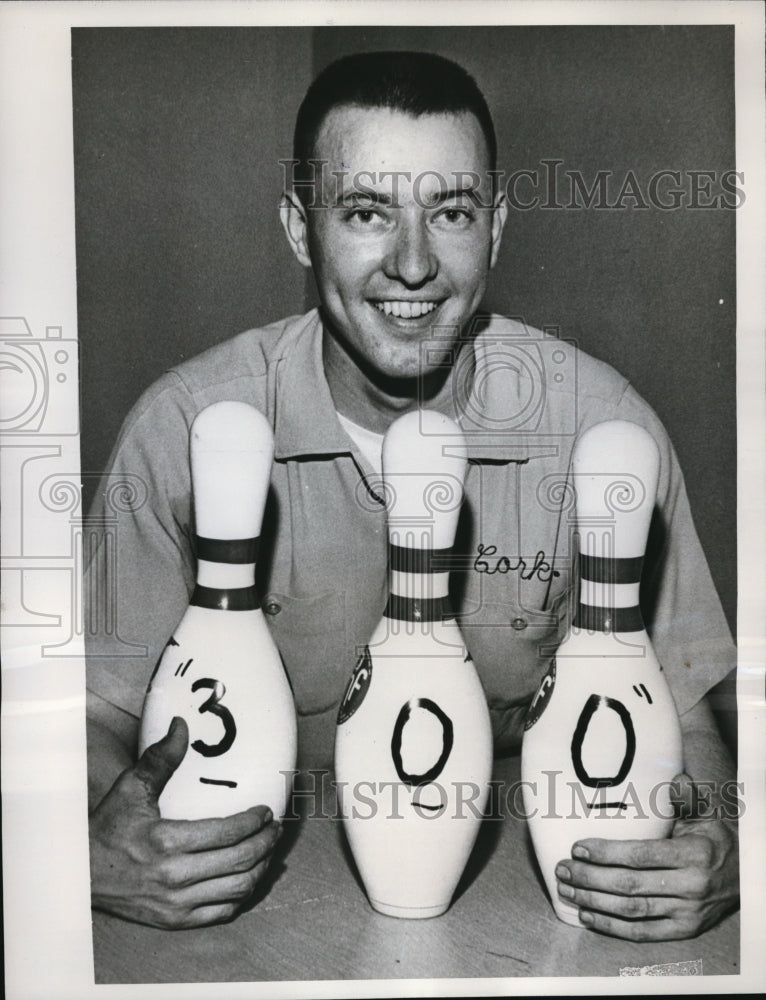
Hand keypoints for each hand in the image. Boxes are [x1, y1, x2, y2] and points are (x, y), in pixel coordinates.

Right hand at [89, 717, 282, 927]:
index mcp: (167, 842)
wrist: (81, 876)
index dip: (254, 821)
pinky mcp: (175, 920)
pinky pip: (222, 912)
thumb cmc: (108, 829)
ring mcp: (177, 904)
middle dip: (266, 842)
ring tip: (268, 850)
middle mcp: (175, 876)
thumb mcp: (131, 789)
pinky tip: (248, 877)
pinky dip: (242, 895)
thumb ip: (161, 758)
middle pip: (241, 861)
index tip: (265, 810)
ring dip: (260, 868)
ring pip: (237, 889)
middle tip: (275, 828)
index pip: (228, 833)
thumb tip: (182, 725)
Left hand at [554, 773, 739, 939]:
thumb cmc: (714, 839)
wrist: (746, 877)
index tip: (578, 847)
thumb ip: (686, 798)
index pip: (641, 855)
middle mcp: (690, 886)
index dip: (606, 853)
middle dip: (590, 877)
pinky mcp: (684, 931)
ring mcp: (687, 912)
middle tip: (563, 868)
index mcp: (692, 854)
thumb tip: (676, 778)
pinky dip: (612, 926)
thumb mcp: (705, 815)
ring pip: (631, 910)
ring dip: (593, 901)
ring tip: (567, 889)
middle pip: (629, 885)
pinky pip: (643, 932)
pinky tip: (588, 915)